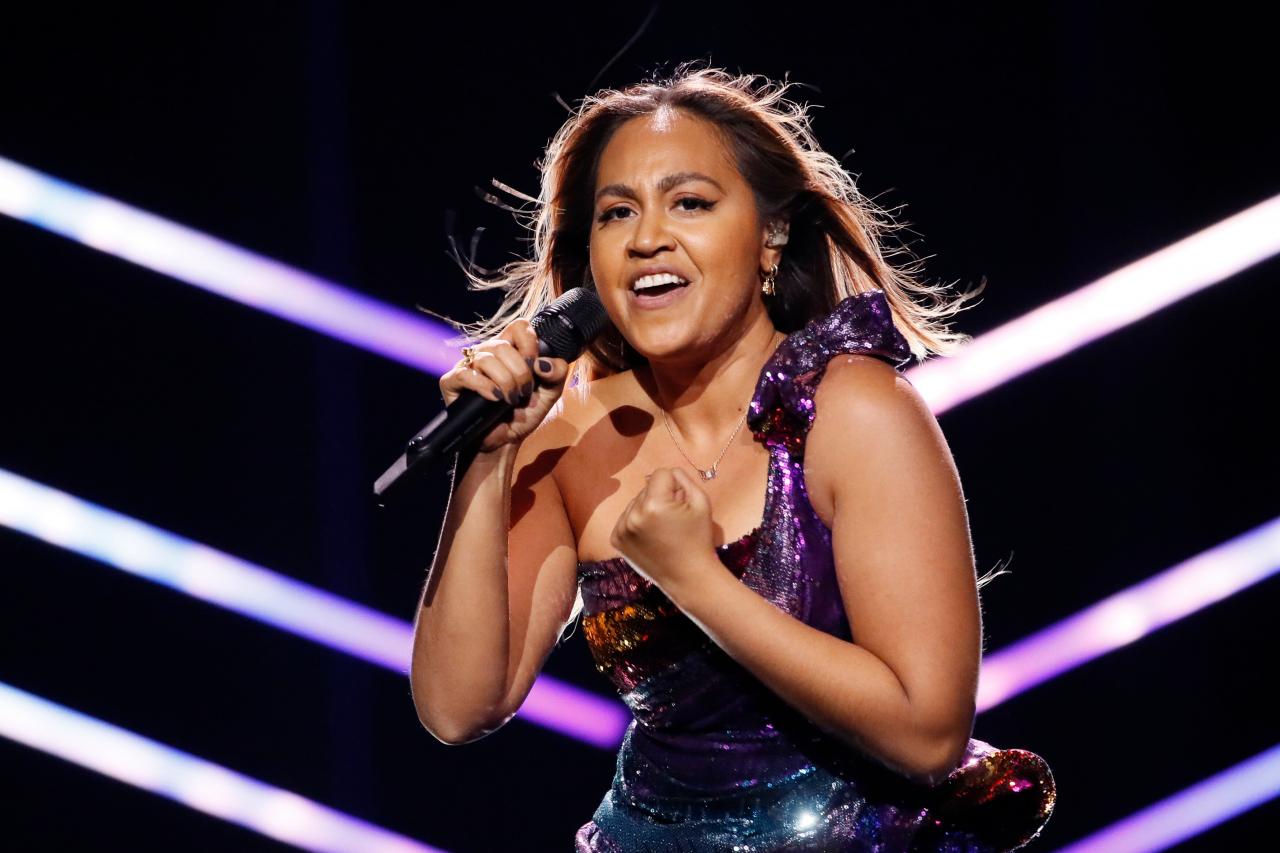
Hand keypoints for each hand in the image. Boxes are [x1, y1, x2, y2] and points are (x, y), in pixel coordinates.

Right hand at [437, 319, 570, 452]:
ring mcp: (469, 366)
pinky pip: (466, 375)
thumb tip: (543, 363)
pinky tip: (494, 399)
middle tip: (524, 392)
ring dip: (505, 382)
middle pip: (502, 345)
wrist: (506, 440)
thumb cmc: (524, 413)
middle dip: (520, 372)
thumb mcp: (550, 393)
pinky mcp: (452, 382)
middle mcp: (488, 353)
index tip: (535, 365)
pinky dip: (484, 387)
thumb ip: (557, 373)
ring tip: (510, 400)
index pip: (518, 326)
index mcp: (511, 349)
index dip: (529, 342)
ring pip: (486, 359)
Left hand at [610, 467, 716, 593]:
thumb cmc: (698, 538)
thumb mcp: (701, 501)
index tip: (681, 503)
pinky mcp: (616, 540)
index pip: (661, 474)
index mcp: (654, 504)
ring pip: (635, 502)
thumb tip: (669, 473)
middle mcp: (633, 514)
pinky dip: (637, 522)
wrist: (688, 577)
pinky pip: (626, 517)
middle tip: (672, 519)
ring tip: (661, 529)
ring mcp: (621, 528)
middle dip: (660, 497)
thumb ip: (684, 479)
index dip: (675, 485)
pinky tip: (650, 536)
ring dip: (647, 509)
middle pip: (646, 488)